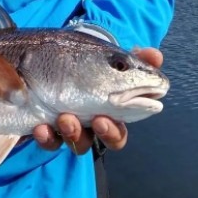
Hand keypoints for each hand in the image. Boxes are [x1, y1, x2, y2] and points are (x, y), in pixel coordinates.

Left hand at [33, 47, 162, 153]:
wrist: (43, 55)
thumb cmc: (82, 58)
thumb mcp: (104, 55)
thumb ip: (133, 58)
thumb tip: (156, 56)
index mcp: (110, 106)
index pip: (122, 125)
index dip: (118, 126)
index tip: (106, 117)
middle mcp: (92, 120)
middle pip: (108, 139)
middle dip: (106, 132)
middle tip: (98, 120)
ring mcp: (68, 125)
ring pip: (79, 142)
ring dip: (74, 133)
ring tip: (64, 118)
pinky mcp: (45, 128)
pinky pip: (49, 141)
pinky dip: (47, 138)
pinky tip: (40, 128)